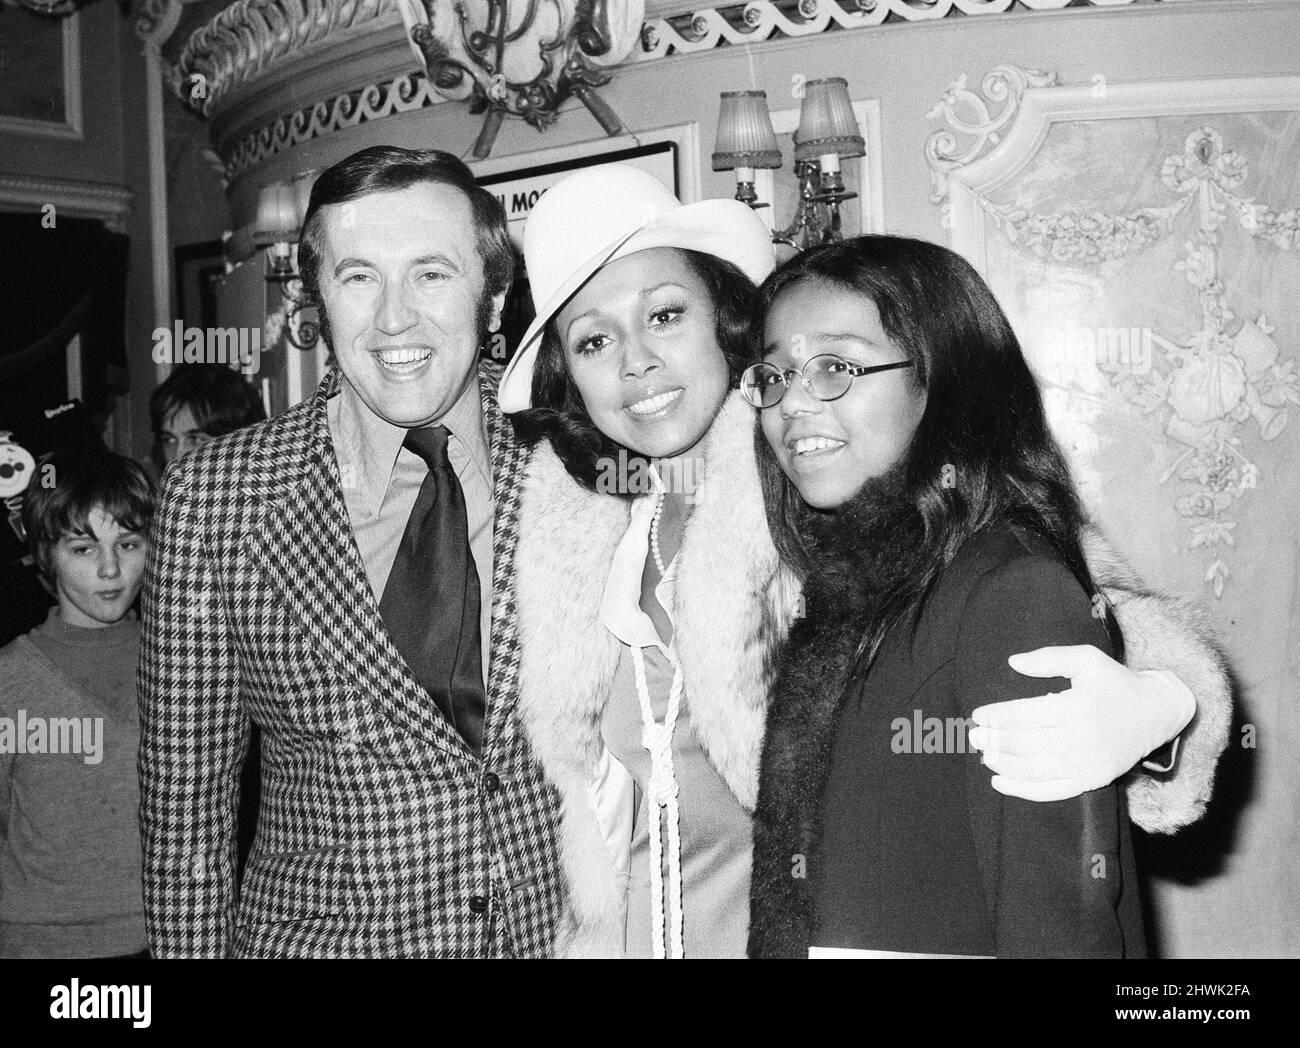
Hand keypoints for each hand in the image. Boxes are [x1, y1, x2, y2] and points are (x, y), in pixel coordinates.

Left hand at [967, 645, 1194, 801]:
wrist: (1157, 713)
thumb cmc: (1116, 683)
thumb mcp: (1087, 660)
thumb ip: (1049, 658)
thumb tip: (1012, 662)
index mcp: (1077, 707)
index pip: (1025, 715)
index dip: (997, 716)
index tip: (977, 715)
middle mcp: (1082, 739)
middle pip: (1024, 744)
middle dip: (993, 741)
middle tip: (974, 736)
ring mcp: (1088, 764)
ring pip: (1033, 770)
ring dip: (1002, 764)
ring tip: (984, 755)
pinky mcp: (1093, 781)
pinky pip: (1052, 791)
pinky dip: (1022, 790)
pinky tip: (999, 782)